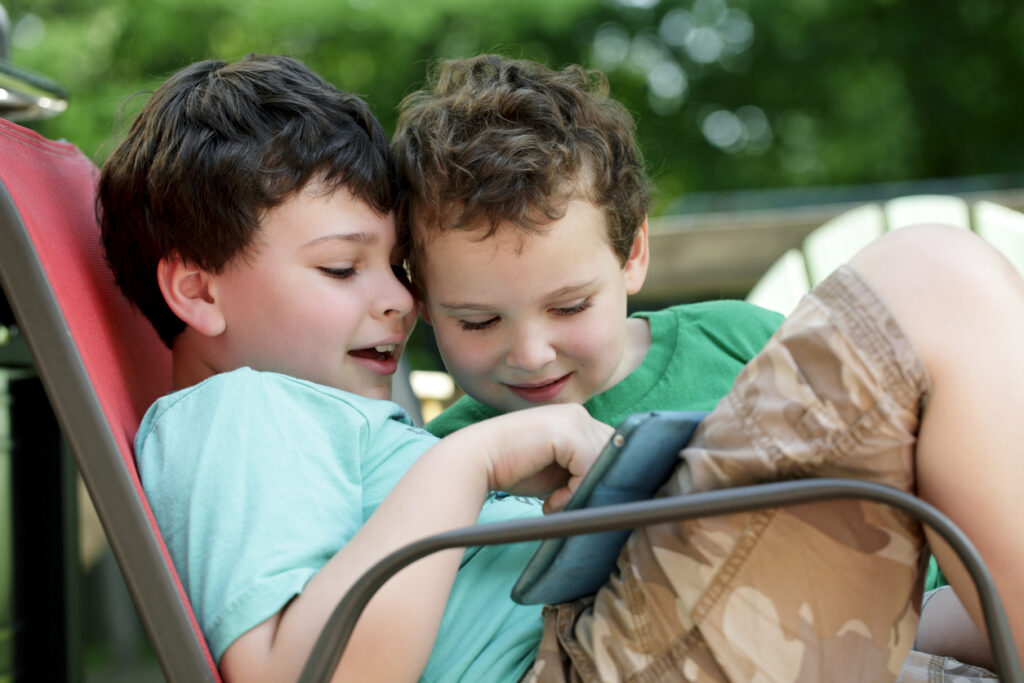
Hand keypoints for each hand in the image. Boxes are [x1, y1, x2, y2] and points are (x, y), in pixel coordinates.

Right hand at [474, 404, 612, 511]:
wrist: (476, 460)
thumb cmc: (512, 469)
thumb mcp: (557, 469)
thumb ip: (582, 468)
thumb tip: (611, 483)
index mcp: (576, 419)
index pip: (610, 449)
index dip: (596, 477)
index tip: (570, 499)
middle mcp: (578, 414)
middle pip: (613, 454)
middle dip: (593, 483)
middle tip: (564, 504)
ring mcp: (573, 419)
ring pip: (605, 461)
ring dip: (583, 490)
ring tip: (556, 503)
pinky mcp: (565, 431)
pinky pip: (590, 466)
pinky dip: (575, 491)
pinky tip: (552, 500)